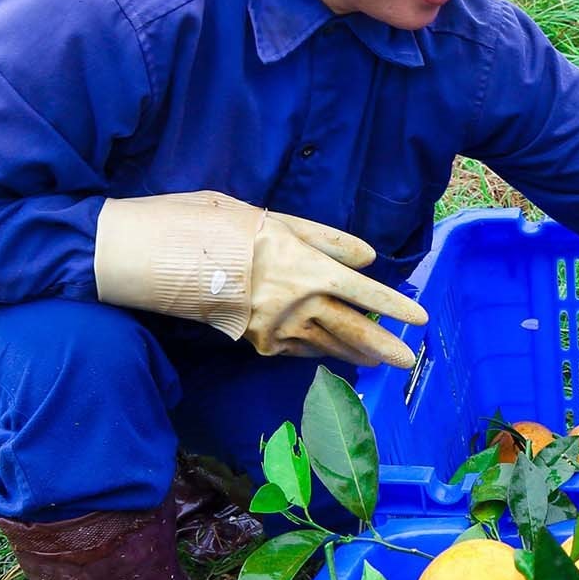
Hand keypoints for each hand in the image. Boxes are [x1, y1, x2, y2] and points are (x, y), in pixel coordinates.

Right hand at [94, 191, 429, 367]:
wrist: (158, 258)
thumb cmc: (214, 224)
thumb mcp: (273, 218)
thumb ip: (323, 238)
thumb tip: (367, 256)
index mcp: (306, 267)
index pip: (362, 290)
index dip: (393, 306)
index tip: (419, 319)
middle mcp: (296, 303)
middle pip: (351, 329)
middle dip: (383, 345)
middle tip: (407, 360)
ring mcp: (273, 327)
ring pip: (325, 345)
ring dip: (355, 354)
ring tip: (379, 361)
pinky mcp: (252, 341)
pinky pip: (295, 350)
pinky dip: (318, 353)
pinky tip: (333, 356)